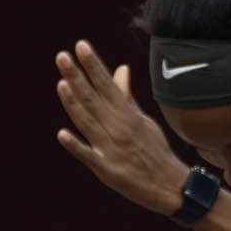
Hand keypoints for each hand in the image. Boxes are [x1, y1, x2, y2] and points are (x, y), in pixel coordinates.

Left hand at [54, 40, 187, 213]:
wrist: (169, 185)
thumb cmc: (154, 150)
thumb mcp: (143, 119)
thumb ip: (126, 95)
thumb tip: (120, 69)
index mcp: (127, 114)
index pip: (107, 83)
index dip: (93, 65)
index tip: (81, 45)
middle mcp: (118, 127)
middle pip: (93, 98)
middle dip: (77, 76)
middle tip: (62, 57)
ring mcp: (111, 148)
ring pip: (87, 122)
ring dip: (73, 104)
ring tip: (61, 83)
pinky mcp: (106, 169)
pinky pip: (87, 155)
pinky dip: (75, 145)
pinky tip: (62, 135)